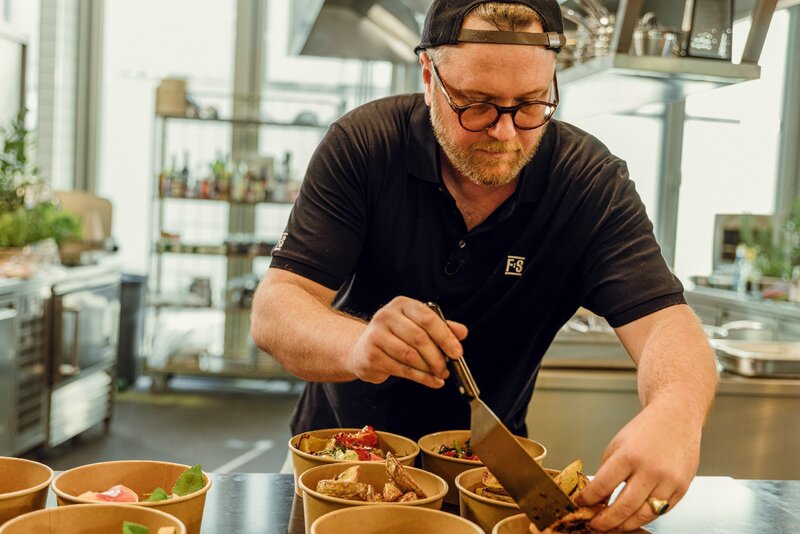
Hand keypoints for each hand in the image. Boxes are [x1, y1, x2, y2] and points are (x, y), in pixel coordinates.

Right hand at [345, 296, 467, 388]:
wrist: (362, 348)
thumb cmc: (394, 335)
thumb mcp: (417, 325)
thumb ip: (441, 327)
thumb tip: (462, 333)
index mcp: (402, 305)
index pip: (427, 318)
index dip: (445, 337)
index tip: (457, 351)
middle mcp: (386, 316)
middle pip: (419, 338)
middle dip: (437, 356)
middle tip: (447, 367)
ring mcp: (376, 336)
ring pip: (410, 356)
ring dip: (429, 368)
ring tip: (439, 374)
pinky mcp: (371, 356)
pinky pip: (402, 369)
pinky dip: (421, 378)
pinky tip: (432, 381)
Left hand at [574, 399, 700, 530]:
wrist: (676, 418)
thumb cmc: (645, 430)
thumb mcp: (617, 444)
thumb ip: (606, 471)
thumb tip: (596, 497)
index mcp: (628, 456)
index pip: (602, 486)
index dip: (588, 500)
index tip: (580, 504)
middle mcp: (650, 471)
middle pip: (623, 508)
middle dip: (604, 522)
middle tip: (594, 525)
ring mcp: (668, 482)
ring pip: (643, 516)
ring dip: (624, 525)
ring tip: (612, 526)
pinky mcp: (681, 489)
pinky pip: (660, 511)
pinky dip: (644, 517)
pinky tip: (633, 517)